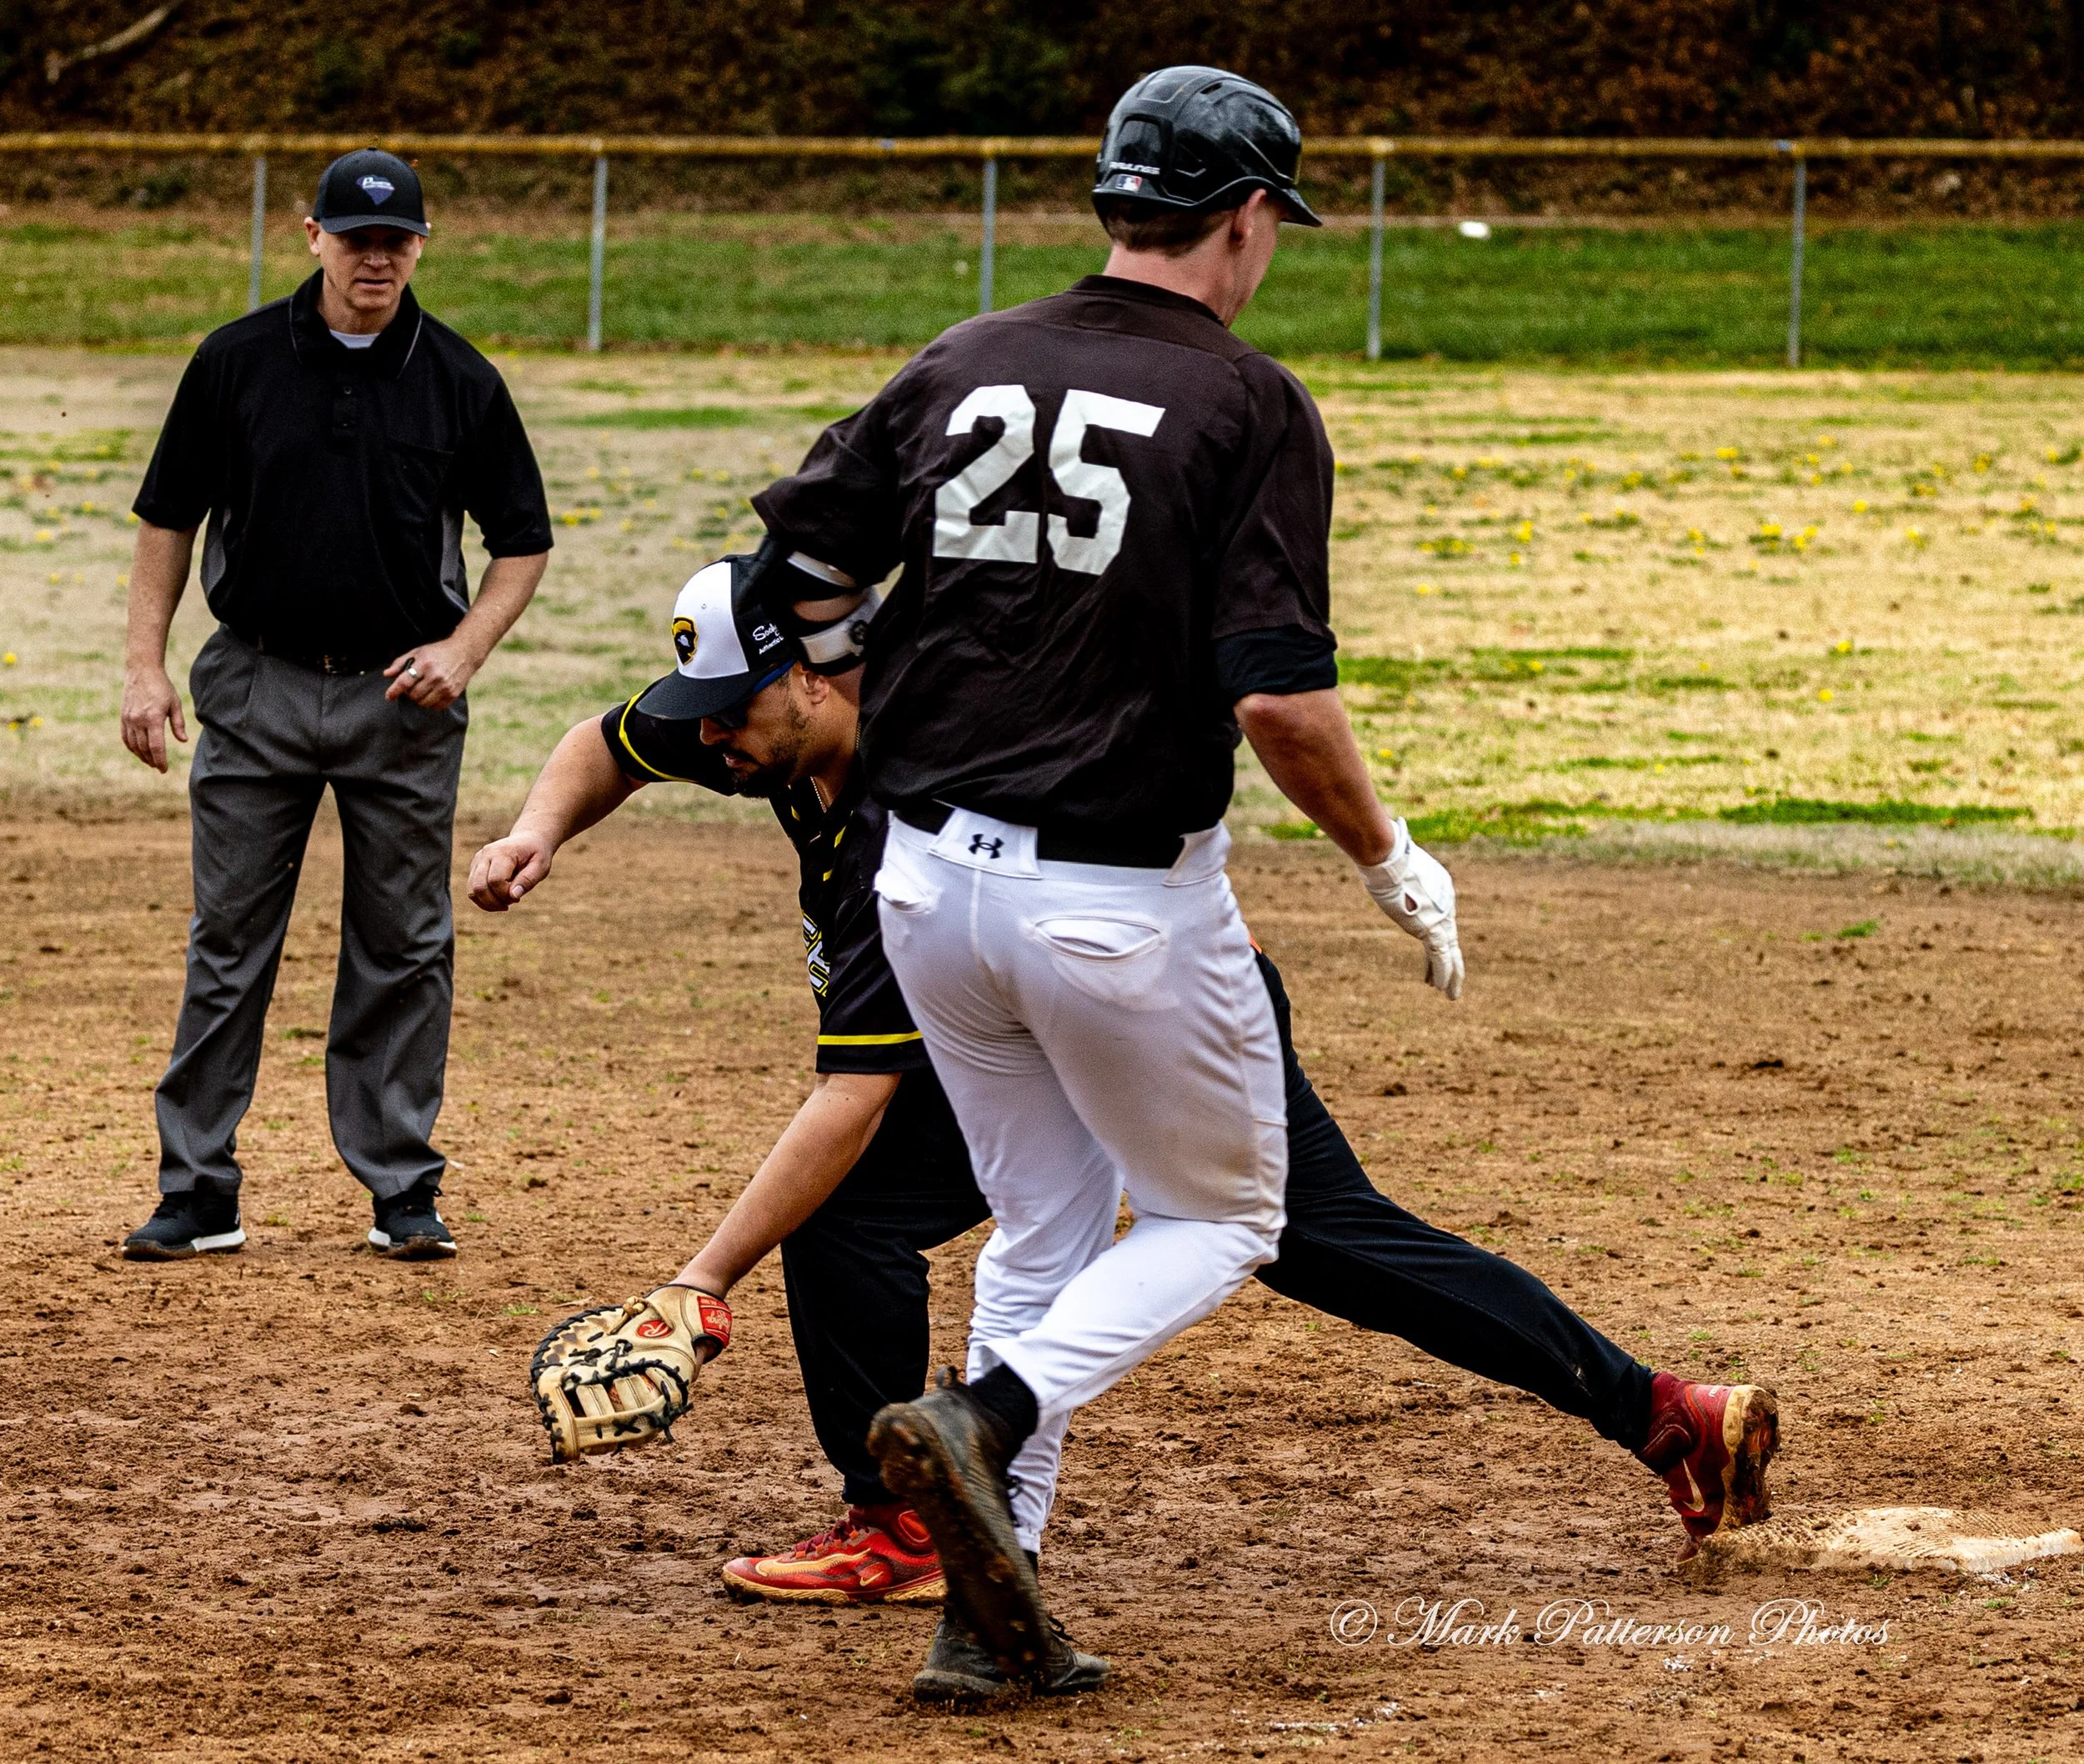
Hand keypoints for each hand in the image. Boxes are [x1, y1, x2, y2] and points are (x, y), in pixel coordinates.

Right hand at [119, 666, 187, 771]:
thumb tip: (183, 741)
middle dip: (152, 760)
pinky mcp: (123, 716)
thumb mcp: (175, 704)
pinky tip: (138, 752)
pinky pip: (125, 737)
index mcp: (153, 718)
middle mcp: (138, 720)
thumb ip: (178, 724)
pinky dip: (131, 747)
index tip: (164, 770)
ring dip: (141, 756)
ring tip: (150, 762)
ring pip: (133, 745)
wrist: (141, 672)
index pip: (156, 746)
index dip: (160, 760)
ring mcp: (128, 719)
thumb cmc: (162, 687)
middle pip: (144, 748)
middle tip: (159, 767)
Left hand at [384, 634, 477, 707]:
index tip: (389, 696)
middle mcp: (435, 676)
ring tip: (423, 689)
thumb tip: (387, 674)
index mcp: (425, 664)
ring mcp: (445, 687)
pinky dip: (431, 703)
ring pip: (424, 703)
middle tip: (413, 686)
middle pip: (413, 695)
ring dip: (419, 699)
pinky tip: (432, 694)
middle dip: (409, 693)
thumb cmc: (438, 652)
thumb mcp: (418, 652)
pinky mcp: (453, 694)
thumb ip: (400, 663)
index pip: (405, 681)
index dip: (394, 690)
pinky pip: (436, 707)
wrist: (465, 653)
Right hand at [467, 830, 554, 910]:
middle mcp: (485, 855)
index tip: (518, 897)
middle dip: (495, 902)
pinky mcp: (474, 868)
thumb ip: (527, 880)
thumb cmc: (536, 854)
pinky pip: (472, 890)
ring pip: (472, 891)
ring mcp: (477, 861)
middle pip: (479, 887)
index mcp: (502, 852)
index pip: (495, 880)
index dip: (506, 894)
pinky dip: (483, 901)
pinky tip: (499, 900)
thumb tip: (514, 896)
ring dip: (488, 904)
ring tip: (506, 902)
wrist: (528, 839)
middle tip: (512, 902)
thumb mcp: (541, 866)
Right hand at [1356, 819, 1464, 999]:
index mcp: (1440, 887)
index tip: (1432, 953)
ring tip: (1451, 993)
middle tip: (1452, 979)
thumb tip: (1370, 855)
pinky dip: (1445, 976)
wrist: (1388, 859)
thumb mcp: (1389, 865)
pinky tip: (1445, 991)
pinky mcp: (1433, 930)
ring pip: (1450, 953)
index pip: (1439, 918)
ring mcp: (1442, 917)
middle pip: (1450, 937)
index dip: (1437, 937)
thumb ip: (1389, 872)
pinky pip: (1442, 959)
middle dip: (1451, 961)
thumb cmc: (1383, 857)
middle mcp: (1446, 904)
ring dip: (1451, 976)